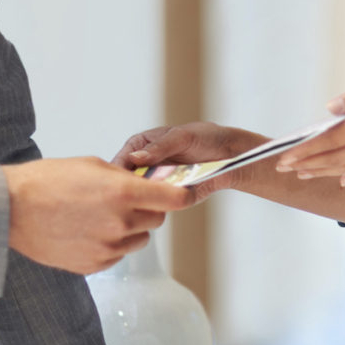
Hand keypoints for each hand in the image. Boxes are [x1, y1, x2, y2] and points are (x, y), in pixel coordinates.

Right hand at [2, 158, 193, 274]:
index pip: (174, 199)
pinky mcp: (94, 265)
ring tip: (101, 216)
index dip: (182, 195)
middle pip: (156, 220)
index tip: (183, 193)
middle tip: (128, 200)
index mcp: (123, 193)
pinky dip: (110, 244)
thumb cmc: (47, 181)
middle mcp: (121, 223)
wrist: (10, 209)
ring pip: (138, 240)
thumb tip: (141, 183)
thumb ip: (123, 177)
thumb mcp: (91, 166)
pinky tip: (86, 231)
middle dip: (149, 208)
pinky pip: (117, 254)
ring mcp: (108, 247)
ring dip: (130, 229)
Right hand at [112, 122, 266, 197]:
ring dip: (142, 202)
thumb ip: (161, 146)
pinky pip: (159, 206)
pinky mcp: (169, 196)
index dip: (116, 173)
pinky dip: (160, 207)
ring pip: (141, 197)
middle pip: (127, 183)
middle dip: (126, 191)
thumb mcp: (183, 136)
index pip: (121, 160)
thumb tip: (137, 156)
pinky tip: (161, 207)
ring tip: (147, 203)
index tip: (115, 183)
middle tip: (130, 197)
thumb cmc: (205, 138)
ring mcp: (156, 183)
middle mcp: (146, 166)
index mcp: (142, 146)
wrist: (229, 155)